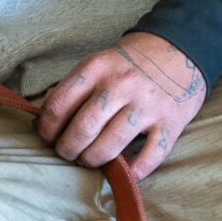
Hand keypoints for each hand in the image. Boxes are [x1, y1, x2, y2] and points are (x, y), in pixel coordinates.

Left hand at [37, 31, 205, 178]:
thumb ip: (74, 89)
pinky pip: (151, 154)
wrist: (178, 48)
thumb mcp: (97, 62)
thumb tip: (44, 121)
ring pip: (111, 145)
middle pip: (83, 128)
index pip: (59, 105)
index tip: (47, 138)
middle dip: (68, 149)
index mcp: (96, 68)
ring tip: (88, 160)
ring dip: (93, 160)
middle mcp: (120, 86)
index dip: (47, 128)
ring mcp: (147, 105)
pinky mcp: (171, 121)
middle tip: (67, 154)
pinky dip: (136, 169)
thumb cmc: (129, 62)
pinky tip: (125, 172)